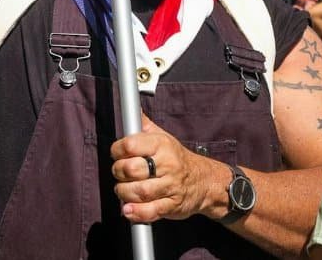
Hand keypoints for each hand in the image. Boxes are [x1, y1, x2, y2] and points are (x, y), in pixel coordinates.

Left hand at [110, 114, 224, 222]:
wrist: (205, 181)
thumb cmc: (176, 158)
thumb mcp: (163, 137)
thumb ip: (144, 125)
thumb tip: (131, 108)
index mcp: (161, 145)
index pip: (130, 146)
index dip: (117, 151)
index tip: (116, 154)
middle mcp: (167, 165)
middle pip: (132, 169)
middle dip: (118, 173)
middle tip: (120, 174)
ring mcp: (171, 186)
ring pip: (139, 191)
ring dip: (124, 193)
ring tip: (123, 190)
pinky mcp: (172, 205)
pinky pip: (151, 211)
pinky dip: (137, 212)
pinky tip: (128, 210)